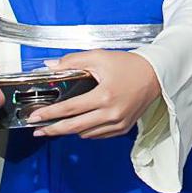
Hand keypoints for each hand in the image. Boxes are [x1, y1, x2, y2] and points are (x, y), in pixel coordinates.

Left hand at [27, 50, 161, 138]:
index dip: (50, 113)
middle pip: (74, 127)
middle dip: (53, 129)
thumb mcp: (100, 57)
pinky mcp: (123, 128)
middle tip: (38, 130)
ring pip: (85, 133)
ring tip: (57, 124)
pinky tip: (79, 123)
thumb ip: (73, 61)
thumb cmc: (129, 65)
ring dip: (70, 129)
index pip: (70, 108)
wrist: (155, 75)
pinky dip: (86, 131)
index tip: (36, 116)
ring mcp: (118, 123)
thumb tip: (51, 66)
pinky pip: (98, 134)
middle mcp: (112, 113)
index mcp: (105, 95)